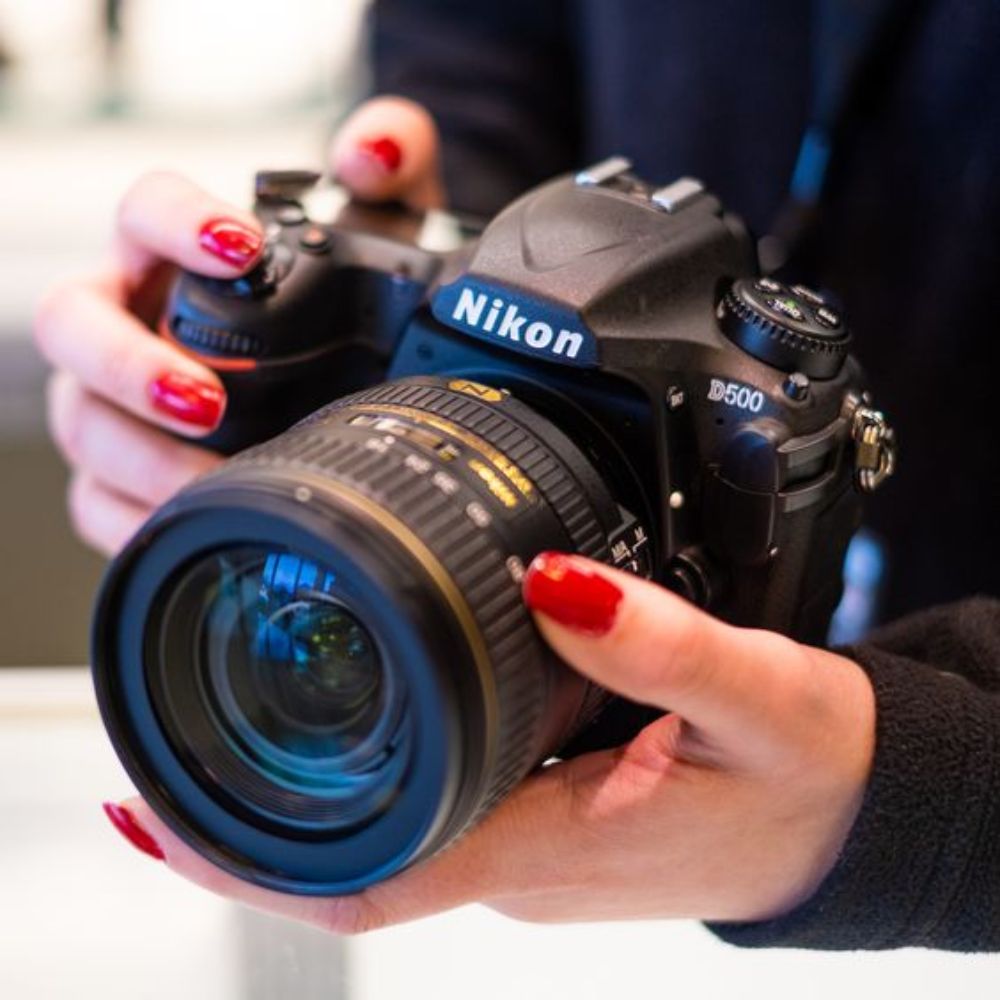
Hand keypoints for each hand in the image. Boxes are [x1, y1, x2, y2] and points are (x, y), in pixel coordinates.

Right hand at [35, 96, 442, 556]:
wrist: (346, 367)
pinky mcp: (125, 470)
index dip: (177, 224)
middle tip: (208, 399)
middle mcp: (131, 319)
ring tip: (214, 480)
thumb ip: (389, 160)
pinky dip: (138, 519)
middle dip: (129, 364)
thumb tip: (370, 153)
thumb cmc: (343, 296)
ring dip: (139, 457)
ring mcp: (117, 398)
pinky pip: (98, 501)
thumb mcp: (380, 225)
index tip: (241, 249)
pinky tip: (195, 527)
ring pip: (80, 421)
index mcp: (174, 254)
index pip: (144, 211)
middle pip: (74, 325)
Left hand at [103, 552, 875, 932]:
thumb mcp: (750, 692)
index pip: (375, 874)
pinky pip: (440, 801)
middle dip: (243, 808)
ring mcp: (528, 843)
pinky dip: (385, 764)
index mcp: (554, 840)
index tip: (156, 804)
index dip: (250, 854)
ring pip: (393, 822)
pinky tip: (364, 711)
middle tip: (158, 729)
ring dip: (304, 784)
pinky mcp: (544, 818)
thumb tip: (557, 582)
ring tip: (232, 706)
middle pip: (357, 846)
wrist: (843, 816)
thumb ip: (657, 640)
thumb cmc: (802, 772)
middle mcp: (521, 856)